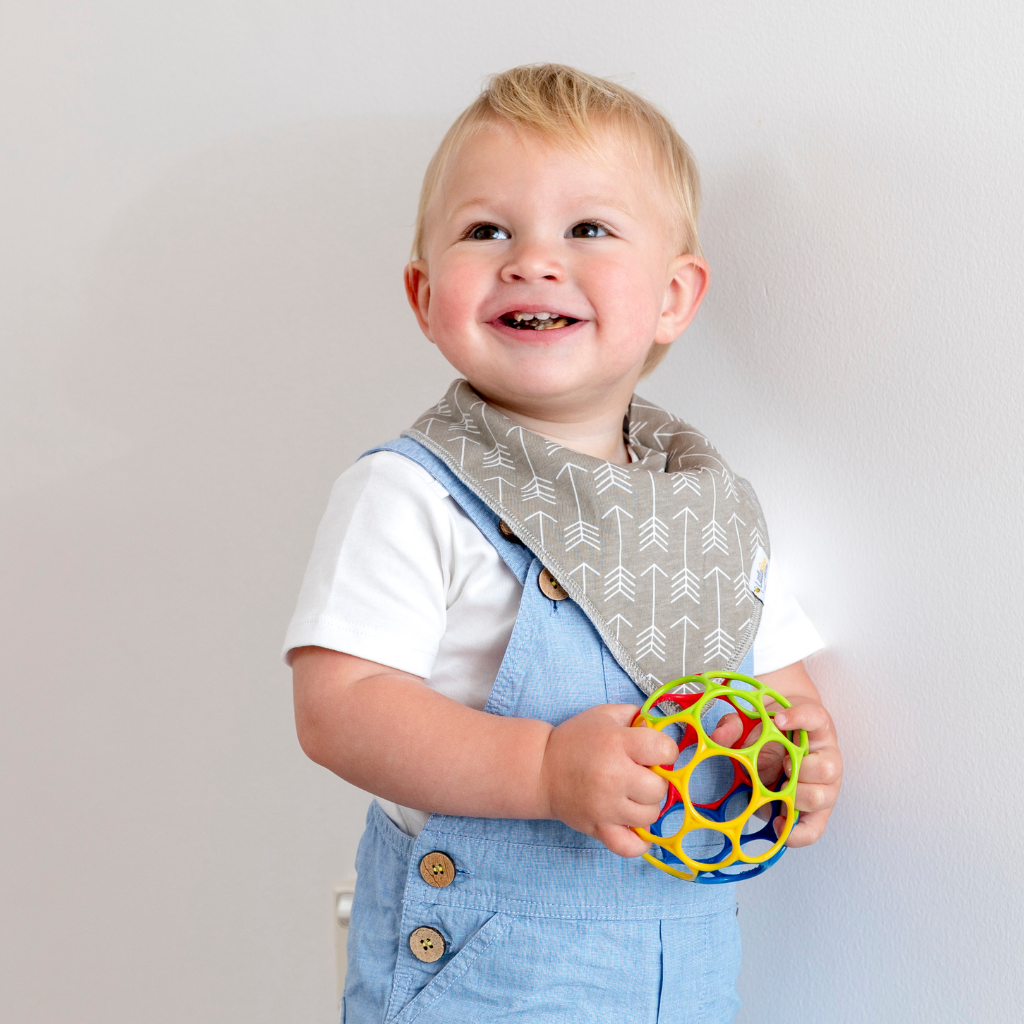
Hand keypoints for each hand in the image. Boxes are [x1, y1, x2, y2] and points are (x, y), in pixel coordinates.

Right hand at [539, 704, 677, 857]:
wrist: (541, 768)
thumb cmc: (576, 740)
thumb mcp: (604, 715)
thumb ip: (636, 716)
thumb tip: (660, 729)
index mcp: (617, 743)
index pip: (664, 750)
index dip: (666, 751)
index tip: (655, 752)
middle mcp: (614, 775)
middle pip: (659, 788)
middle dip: (656, 781)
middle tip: (641, 776)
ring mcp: (606, 806)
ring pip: (650, 816)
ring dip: (646, 806)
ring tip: (633, 796)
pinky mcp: (598, 828)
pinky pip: (629, 846)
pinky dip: (639, 842)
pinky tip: (636, 828)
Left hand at [709, 662, 842, 847]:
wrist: (777, 748)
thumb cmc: (770, 733)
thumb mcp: (751, 723)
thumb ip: (734, 725)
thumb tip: (718, 735)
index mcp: (814, 728)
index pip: (815, 717)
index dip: (800, 718)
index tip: (778, 720)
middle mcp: (826, 757)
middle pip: (827, 767)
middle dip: (801, 769)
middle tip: (783, 764)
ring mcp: (825, 786)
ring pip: (823, 796)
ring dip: (797, 797)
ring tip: (778, 790)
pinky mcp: (816, 811)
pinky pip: (814, 829)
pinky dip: (797, 832)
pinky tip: (778, 825)